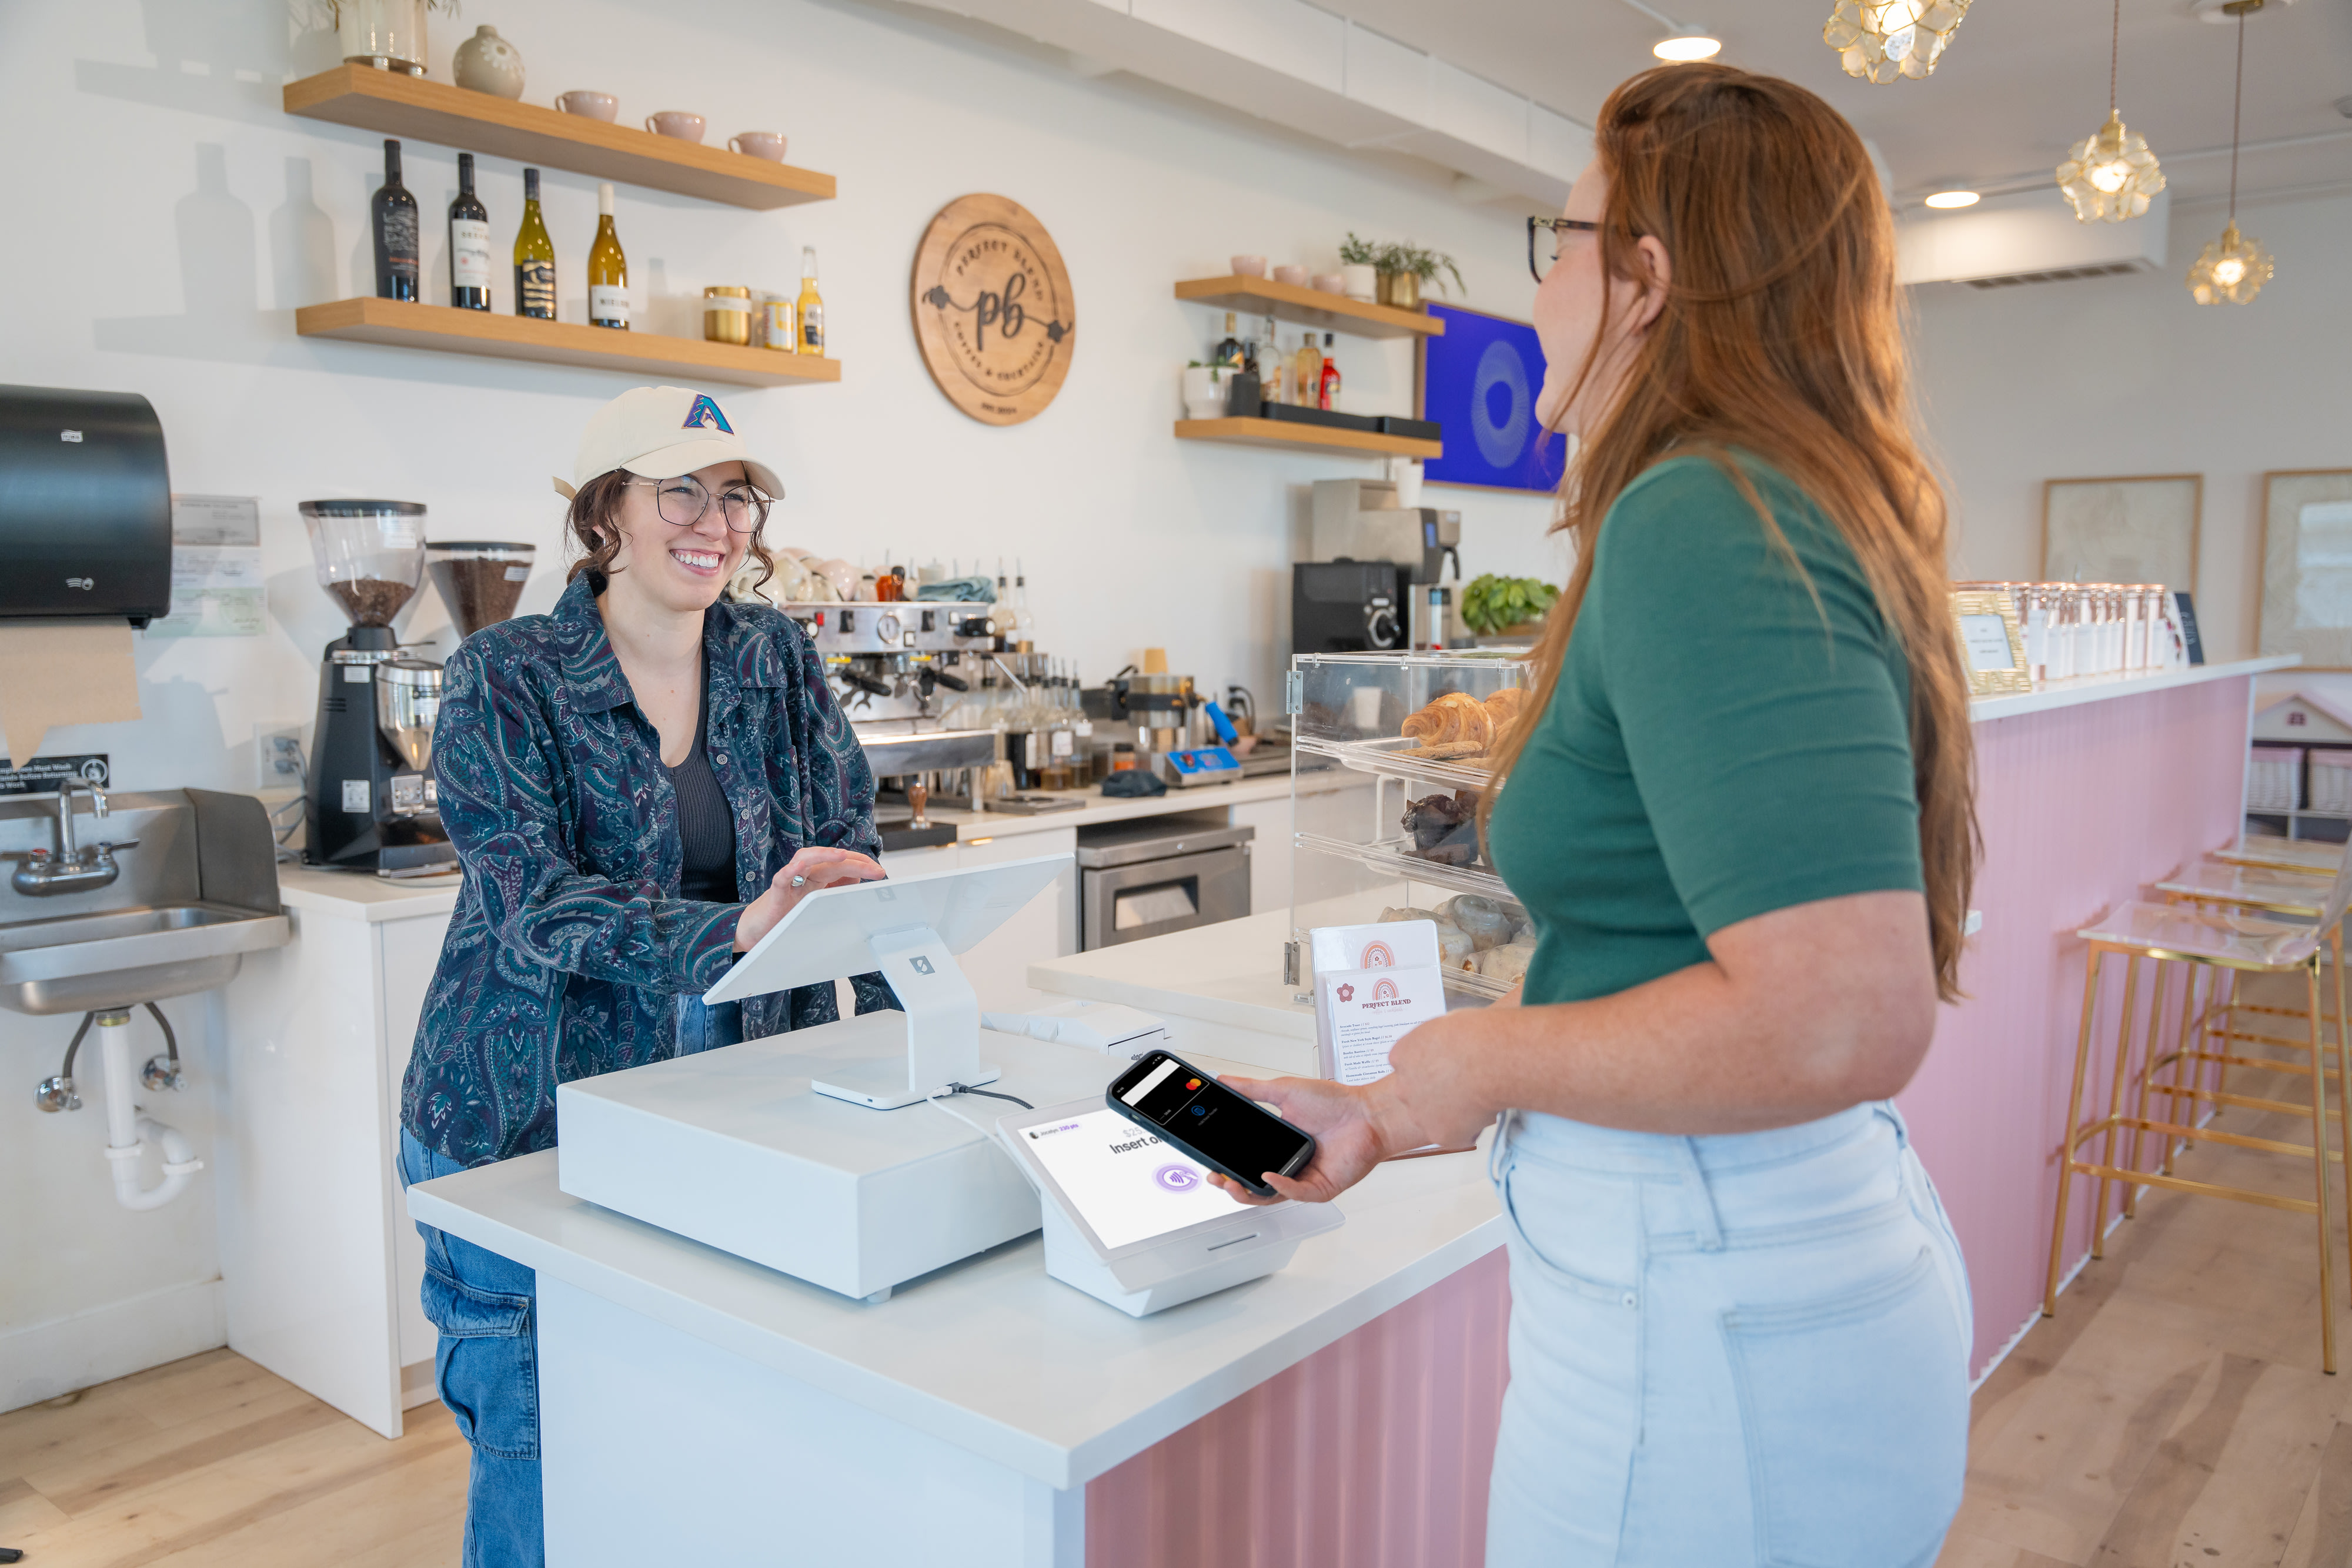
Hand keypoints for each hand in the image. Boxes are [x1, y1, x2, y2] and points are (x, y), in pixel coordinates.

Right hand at [732, 847, 883, 950]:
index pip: (842, 865)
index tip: (878, 872)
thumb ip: (834, 890)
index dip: (860, 865)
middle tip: (876, 870)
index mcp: (816, 878)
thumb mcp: (816, 903)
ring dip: (825, 855)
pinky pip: (783, 877)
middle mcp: (804, 875)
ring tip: (843, 856)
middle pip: (830, 861)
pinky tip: (800, 866)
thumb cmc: (785, 914)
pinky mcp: (775, 892)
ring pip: (806, 859)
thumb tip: (857, 879)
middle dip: (855, 862)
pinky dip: (791, 869)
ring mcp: (789, 881)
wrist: (755, 931)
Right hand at [1202, 1074, 1425, 1206]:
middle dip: (1229, 1183)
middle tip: (1216, 1176)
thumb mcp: (1284, 1091)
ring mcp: (1303, 1178)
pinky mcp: (1320, 1188)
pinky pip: (1295, 1194)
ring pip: (1269, 1195)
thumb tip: (1225, 1079)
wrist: (1368, 1113)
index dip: (1225, 1162)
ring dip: (1247, 1193)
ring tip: (1232, 1184)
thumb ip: (1251, 1088)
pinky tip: (1268, 1177)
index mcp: (1279, 1145)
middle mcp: (1289, 1164)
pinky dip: (1279, 1186)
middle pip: (1252, 1183)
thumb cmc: (1336, 1103)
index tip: (1208, 1158)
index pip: (1245, 1160)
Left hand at [1383, 1010, 1508, 1149]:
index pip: (1407, 1067)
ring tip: (1478, 1098)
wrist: (1490, 1058)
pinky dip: (1468, 1129)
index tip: (1447, 1066)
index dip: (1430, 1068)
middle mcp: (1403, 1087)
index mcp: (1401, 1056)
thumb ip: (1436, 1041)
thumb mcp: (1445, 1025)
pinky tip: (1483, 1113)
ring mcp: (1419, 1114)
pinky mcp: (1439, 1134)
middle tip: (1463, 1085)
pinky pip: (1454, 1136)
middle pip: (1416, 1095)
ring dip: (1451, 1113)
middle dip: (1436, 1092)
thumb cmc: (1475, 1034)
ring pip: (1434, 1118)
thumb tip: (1446, 1045)